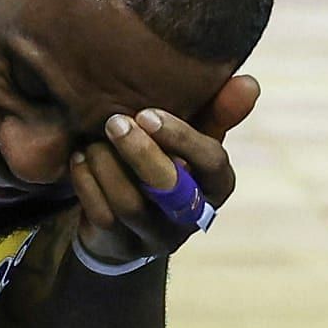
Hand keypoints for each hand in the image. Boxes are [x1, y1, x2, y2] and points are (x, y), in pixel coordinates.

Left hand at [70, 75, 259, 263]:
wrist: (130, 226)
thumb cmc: (170, 169)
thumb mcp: (194, 144)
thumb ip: (217, 114)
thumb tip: (249, 82)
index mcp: (216, 187)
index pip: (211, 163)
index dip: (182, 138)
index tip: (148, 114)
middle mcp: (189, 216)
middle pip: (169, 187)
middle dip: (141, 152)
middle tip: (115, 121)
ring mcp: (153, 236)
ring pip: (130, 204)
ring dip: (107, 166)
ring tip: (92, 140)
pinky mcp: (119, 245)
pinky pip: (101, 216)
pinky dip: (87, 184)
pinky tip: (79, 158)